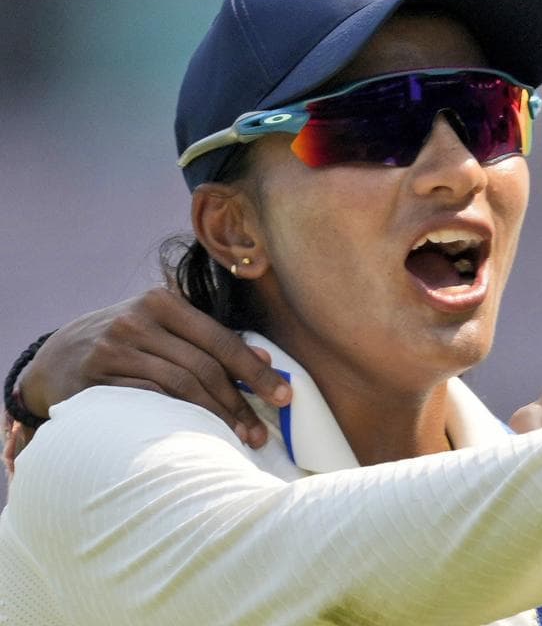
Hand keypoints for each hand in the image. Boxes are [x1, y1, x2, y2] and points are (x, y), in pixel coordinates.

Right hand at [19, 288, 290, 446]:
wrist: (55, 357)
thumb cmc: (127, 342)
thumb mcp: (163, 328)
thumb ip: (209, 339)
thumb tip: (265, 357)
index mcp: (163, 302)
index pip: (221, 340)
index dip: (255, 371)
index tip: (284, 396)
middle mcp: (137, 320)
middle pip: (203, 366)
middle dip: (239, 403)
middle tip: (261, 433)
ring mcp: (112, 348)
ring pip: (179, 386)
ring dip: (214, 418)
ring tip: (238, 440)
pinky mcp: (92, 379)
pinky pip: (146, 402)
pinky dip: (176, 420)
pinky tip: (196, 437)